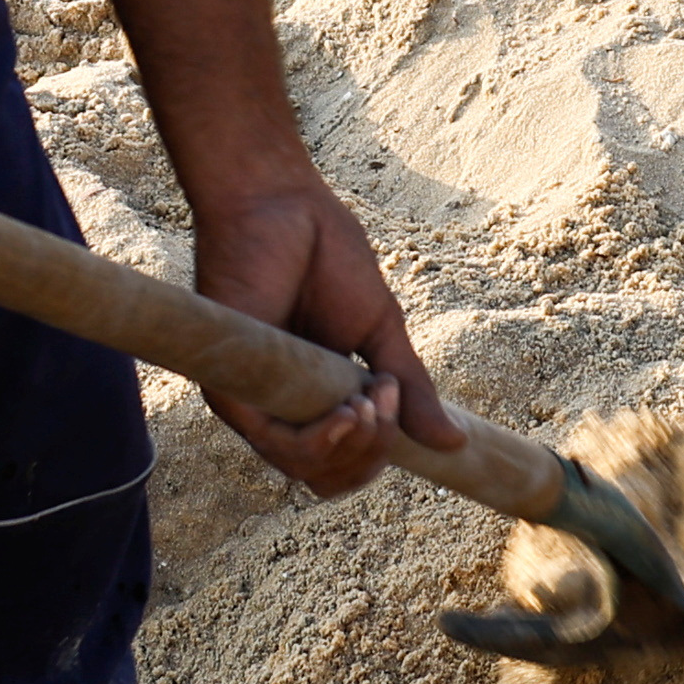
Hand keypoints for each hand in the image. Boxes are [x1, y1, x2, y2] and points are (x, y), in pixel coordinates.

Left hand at [185, 166, 454, 494]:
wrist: (281, 207)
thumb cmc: (325, 257)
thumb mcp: (382, 330)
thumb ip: (411, 387)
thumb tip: (453, 444)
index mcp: (316, 398)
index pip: (346, 463)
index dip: (381, 456)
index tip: (409, 417)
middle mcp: (281, 408)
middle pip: (329, 477)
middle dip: (374, 453)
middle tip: (391, 397)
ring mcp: (255, 402)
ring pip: (306, 468)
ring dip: (355, 443)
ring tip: (376, 394)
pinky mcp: (230, 392)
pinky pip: (277, 445)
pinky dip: (322, 439)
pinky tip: (351, 409)